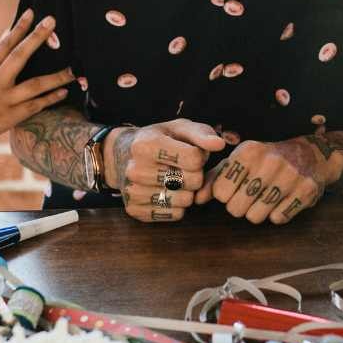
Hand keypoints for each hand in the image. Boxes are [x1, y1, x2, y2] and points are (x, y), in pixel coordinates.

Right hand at [0, 10, 72, 151]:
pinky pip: (33, 106)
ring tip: (74, 69)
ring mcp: (1, 99)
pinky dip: (49, 100)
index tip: (31, 13)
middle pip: (19, 55)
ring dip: (56, 76)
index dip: (18, 28)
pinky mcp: (6, 117)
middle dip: (37, 37)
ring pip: (34, 84)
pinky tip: (63, 93)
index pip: (3, 45)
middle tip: (52, 21)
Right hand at [107, 119, 226, 222]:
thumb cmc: (158, 140)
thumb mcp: (178, 128)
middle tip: (183, 168)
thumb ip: (201, 133)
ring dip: (188, 191)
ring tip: (176, 180)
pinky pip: (175, 214)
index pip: (194, 159)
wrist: (123, 155)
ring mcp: (133, 192)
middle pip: (192, 181)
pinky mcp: (134, 210)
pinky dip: (178, 205)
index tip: (190, 153)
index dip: (200, 157)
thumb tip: (219, 144)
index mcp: (146, 144)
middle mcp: (135, 169)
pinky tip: (168, 192)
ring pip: (185, 201)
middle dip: (195, 175)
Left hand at [196, 138, 324, 225]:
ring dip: (258, 212)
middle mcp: (269, 161)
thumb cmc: (266, 159)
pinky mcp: (306, 191)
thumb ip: (215, 178)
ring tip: (266, 197)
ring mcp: (290, 176)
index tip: (235, 188)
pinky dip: (277, 214)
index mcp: (248, 151)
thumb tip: (196, 199)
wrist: (311, 154)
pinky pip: (278, 218)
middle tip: (251, 195)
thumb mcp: (240, 160)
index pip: (220, 192)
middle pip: (236, 209)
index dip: (225, 195)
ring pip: (256, 217)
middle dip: (241, 206)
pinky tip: (282, 200)